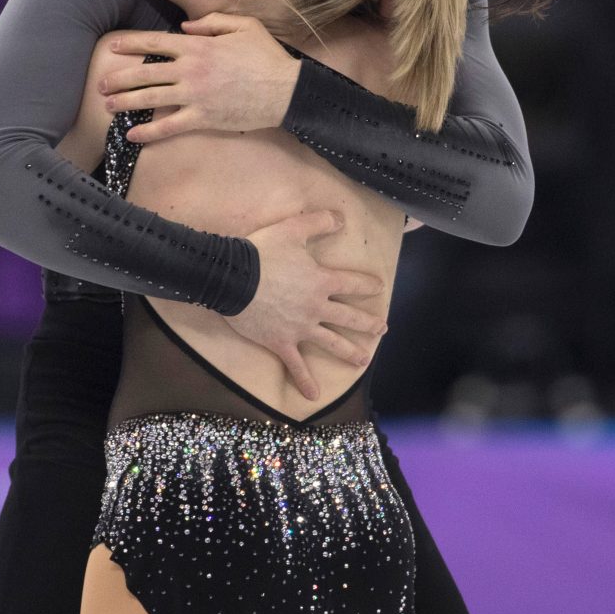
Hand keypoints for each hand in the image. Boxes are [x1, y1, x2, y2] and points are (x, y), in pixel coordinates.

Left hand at [99, 14, 300, 143]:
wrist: (285, 90)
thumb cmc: (267, 57)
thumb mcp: (244, 26)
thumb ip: (212, 22)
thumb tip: (186, 26)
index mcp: (198, 46)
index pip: (156, 42)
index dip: (131, 44)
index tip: (113, 46)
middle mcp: (190, 69)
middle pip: (145, 72)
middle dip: (119, 78)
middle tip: (101, 84)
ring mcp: (194, 95)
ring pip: (151, 98)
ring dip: (126, 102)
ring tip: (108, 106)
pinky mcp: (202, 118)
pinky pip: (169, 126)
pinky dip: (149, 132)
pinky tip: (132, 136)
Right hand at [225, 211, 386, 400]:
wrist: (232, 278)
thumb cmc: (262, 252)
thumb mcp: (292, 228)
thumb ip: (319, 221)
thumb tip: (341, 218)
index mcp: (322, 281)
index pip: (353, 283)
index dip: (369, 285)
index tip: (379, 288)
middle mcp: (317, 307)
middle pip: (349, 318)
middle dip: (368, 323)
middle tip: (382, 328)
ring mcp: (301, 328)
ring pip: (332, 343)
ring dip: (350, 353)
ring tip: (364, 360)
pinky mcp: (282, 343)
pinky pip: (296, 366)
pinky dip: (305, 381)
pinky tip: (314, 396)